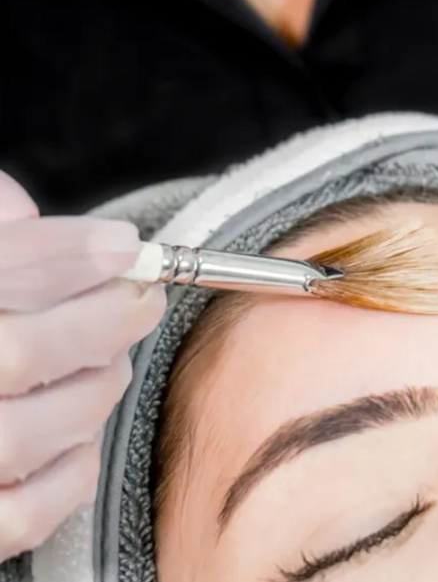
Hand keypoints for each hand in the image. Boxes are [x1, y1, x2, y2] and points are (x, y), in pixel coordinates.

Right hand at [0, 172, 164, 558]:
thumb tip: (20, 210)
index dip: (63, 254)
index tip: (124, 244)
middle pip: (13, 352)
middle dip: (97, 319)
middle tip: (139, 297)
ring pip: (25, 433)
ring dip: (92, 388)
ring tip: (108, 360)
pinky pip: (26, 512)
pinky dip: (71, 467)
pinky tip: (77, 433)